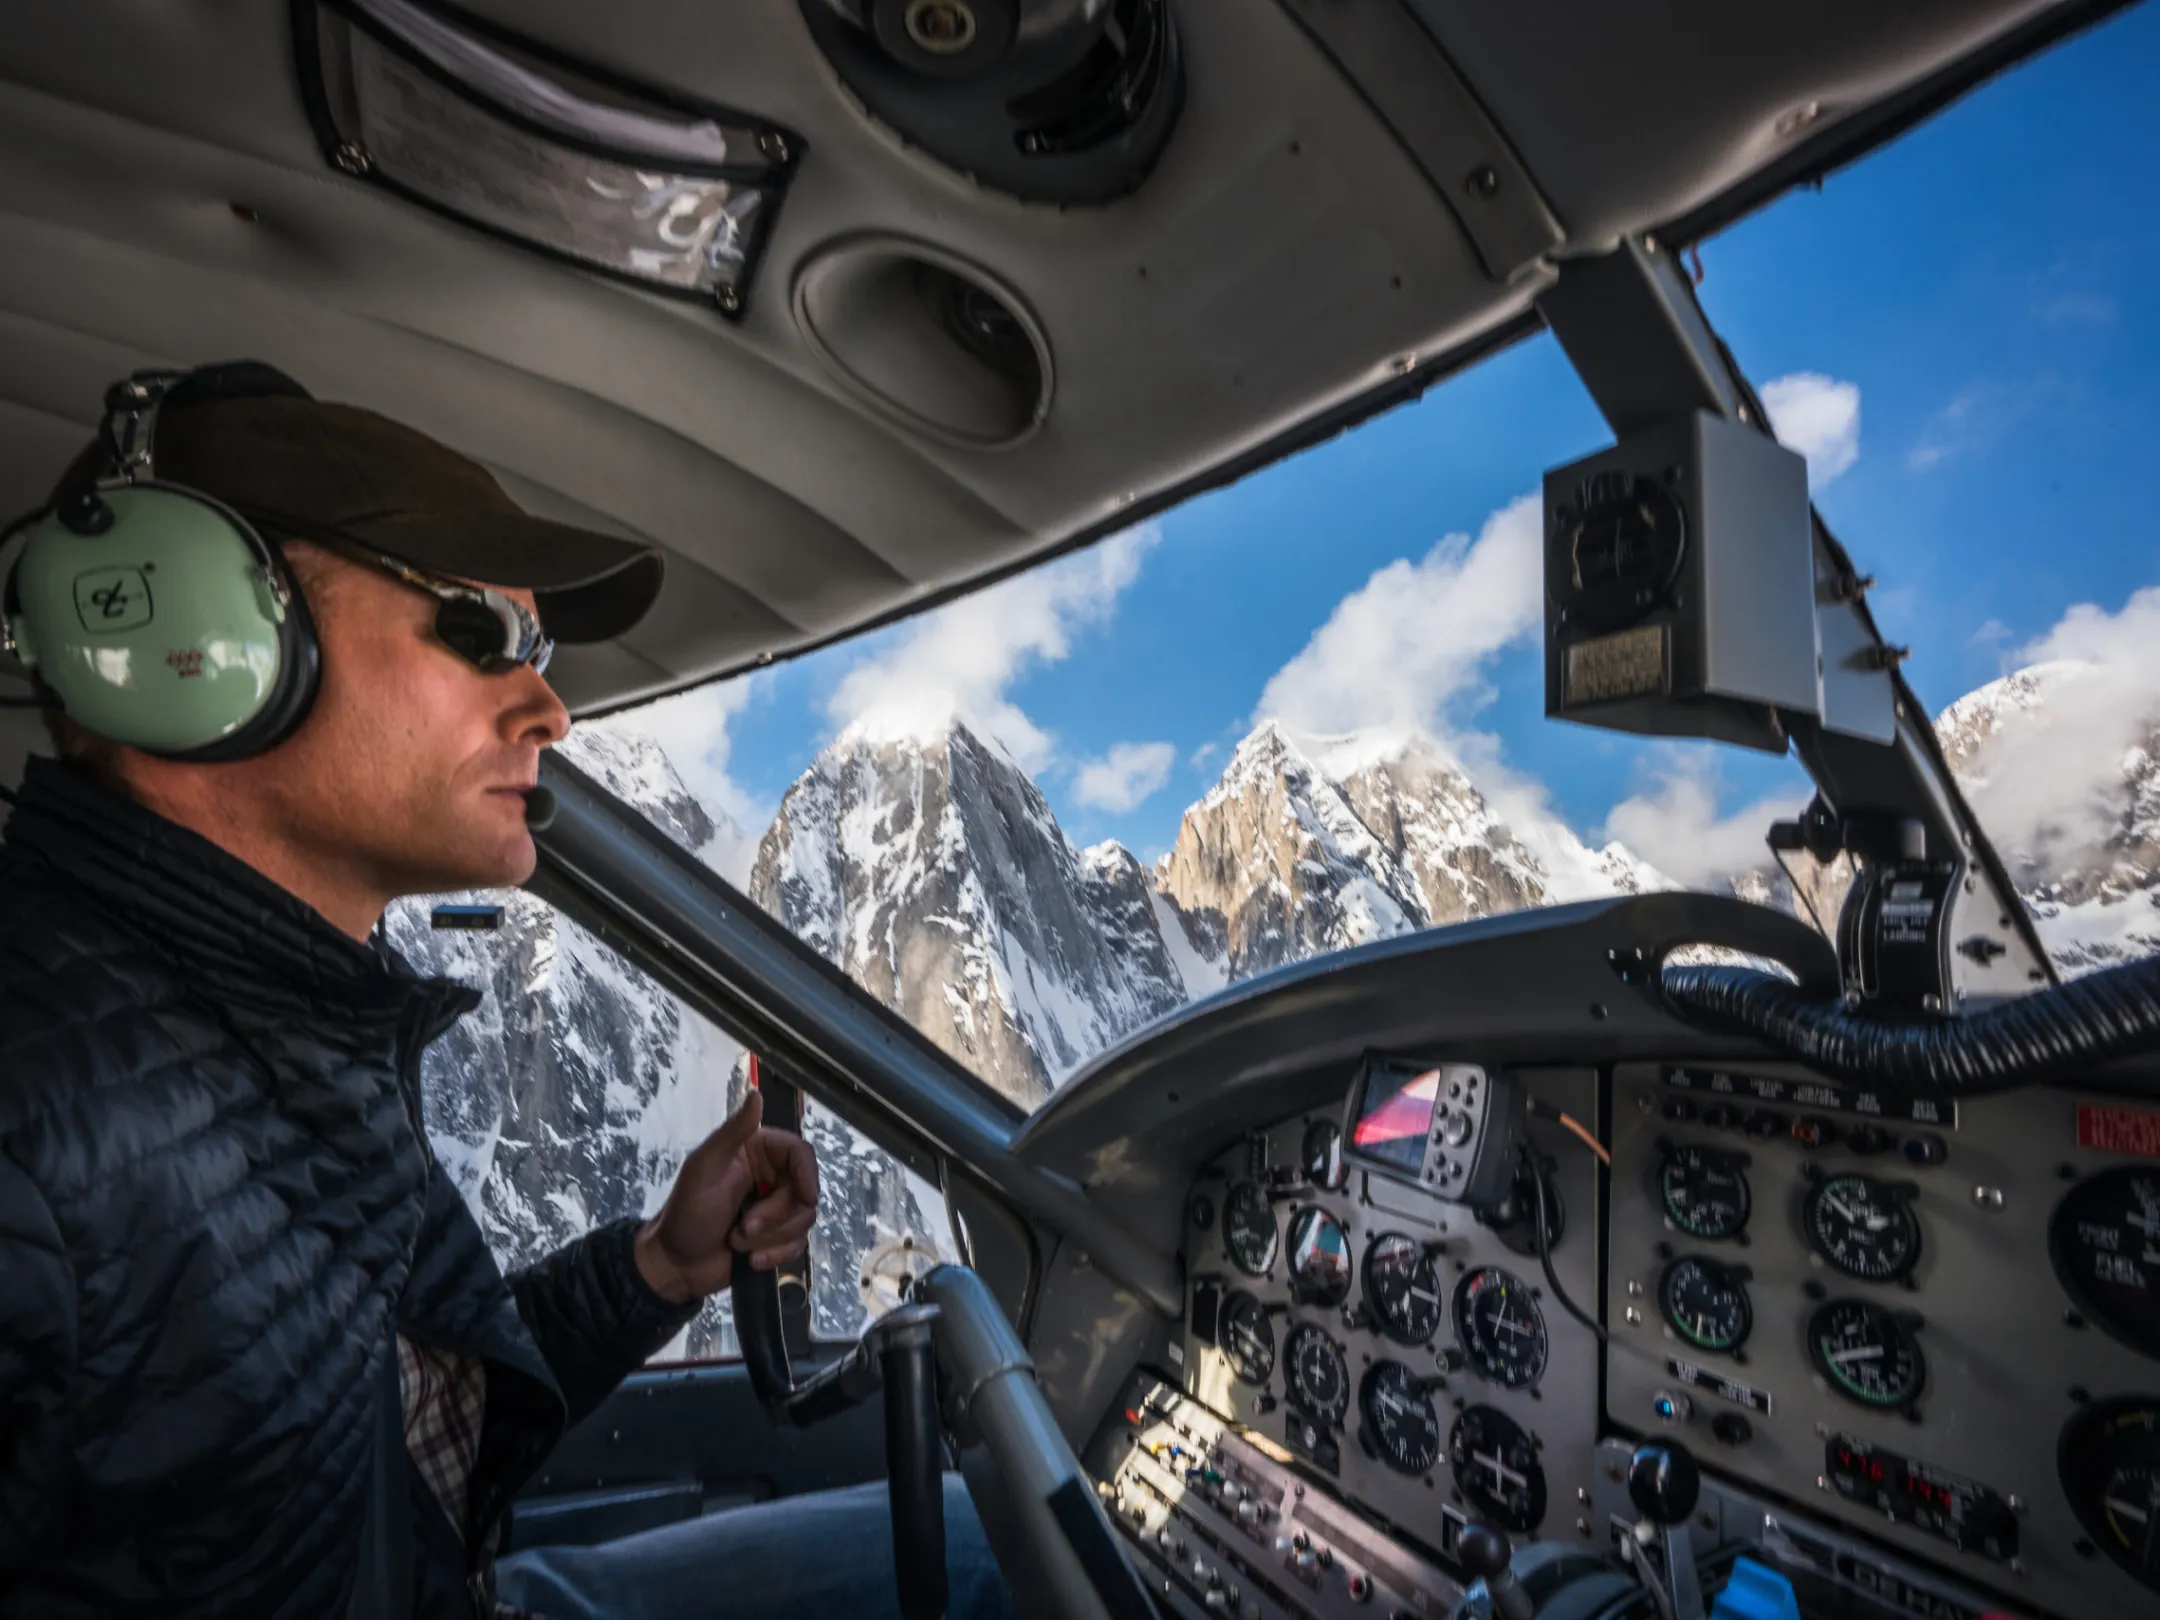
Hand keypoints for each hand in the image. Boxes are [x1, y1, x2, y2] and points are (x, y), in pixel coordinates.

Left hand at [633, 1090, 819, 1304]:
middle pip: (805, 1192)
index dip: (808, 1175)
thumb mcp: (704, 1168)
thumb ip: (733, 1131)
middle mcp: (771, 1178)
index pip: (800, 1154)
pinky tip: (751, 1259)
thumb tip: (756, 1093)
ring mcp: (776, 1211)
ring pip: (803, 1221)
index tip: (807, 1197)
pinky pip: (796, 1246)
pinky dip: (775, 1255)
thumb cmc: (686, 1212)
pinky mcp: (777, 1239)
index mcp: (757, 1153)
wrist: (675, 1264)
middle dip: (776, 1217)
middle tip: (744, 1228)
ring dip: (771, 1238)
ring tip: (738, 1242)